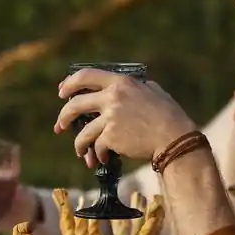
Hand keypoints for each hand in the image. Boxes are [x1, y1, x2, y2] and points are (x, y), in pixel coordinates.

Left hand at [55, 68, 195, 165]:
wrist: (174, 138)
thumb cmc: (169, 115)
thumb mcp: (153, 91)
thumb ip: (138, 87)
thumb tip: (129, 87)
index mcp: (121, 82)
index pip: (86, 76)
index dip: (70, 83)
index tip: (62, 91)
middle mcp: (112, 97)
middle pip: (75, 105)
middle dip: (64, 117)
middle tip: (60, 125)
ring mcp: (110, 117)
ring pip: (82, 132)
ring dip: (78, 144)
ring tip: (81, 152)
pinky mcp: (112, 137)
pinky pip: (96, 146)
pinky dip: (97, 154)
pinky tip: (101, 158)